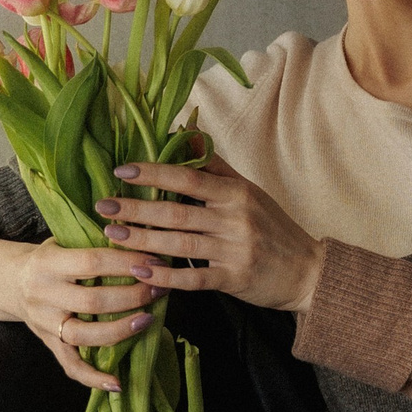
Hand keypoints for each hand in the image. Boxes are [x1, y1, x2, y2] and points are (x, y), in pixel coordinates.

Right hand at [14, 240, 154, 392]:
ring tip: (148, 320)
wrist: (9, 281)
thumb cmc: (48, 258)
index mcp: (48, 263)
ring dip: (120, 331)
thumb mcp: (62, 241)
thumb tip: (139, 234)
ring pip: (84, 335)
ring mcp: (44, 323)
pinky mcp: (48, 344)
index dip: (126, 263)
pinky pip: (70, 366)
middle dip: (132, 296)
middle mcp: (43, 294)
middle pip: (92, 301)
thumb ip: (92, 241)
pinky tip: (118, 384)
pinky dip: (93, 378)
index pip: (92, 262)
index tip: (154, 262)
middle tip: (159, 289)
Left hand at [96, 156, 323, 313]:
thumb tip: (186, 131)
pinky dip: (166, 277)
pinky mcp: (235, 280)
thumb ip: (215, 165)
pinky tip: (141, 272)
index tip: (122, 171)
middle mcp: (236, 219)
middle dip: (136, 209)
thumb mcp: (249, 191)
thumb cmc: (272, 228)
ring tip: (111, 235)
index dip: (153, 173)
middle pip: (177, 212)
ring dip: (142, 241)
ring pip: (180, 245)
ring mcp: (236, 251)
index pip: (188, 178)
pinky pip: (194, 280)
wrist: (309, 271)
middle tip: (103, 206)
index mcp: (237, 193)